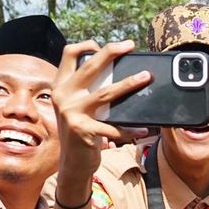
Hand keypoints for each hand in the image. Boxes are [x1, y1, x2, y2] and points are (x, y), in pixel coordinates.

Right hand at [52, 40, 150, 194]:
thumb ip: (90, 90)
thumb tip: (120, 73)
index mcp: (61, 86)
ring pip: (105, 93)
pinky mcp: (82, 131)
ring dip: (129, 84)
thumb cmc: (83, 131)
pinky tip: (144, 130)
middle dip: (110, 52)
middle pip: (89, 66)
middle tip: (129, 45)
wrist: (72, 164)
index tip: (107, 44)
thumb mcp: (80, 107)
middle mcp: (63, 96)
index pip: (69, 54)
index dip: (87, 45)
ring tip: (146, 77)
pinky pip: (113, 127)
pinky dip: (130, 129)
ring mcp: (72, 113)